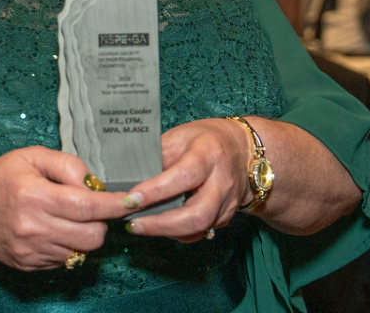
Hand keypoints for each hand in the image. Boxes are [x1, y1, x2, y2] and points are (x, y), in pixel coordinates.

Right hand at [0, 146, 126, 269]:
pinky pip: (67, 260)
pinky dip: (69, 246)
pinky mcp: (31, 264)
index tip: (132, 200)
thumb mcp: (32, 156)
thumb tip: (95, 185)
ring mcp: (32, 250)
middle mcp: (34, 226)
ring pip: (82, 251)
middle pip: (92, 235)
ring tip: (68, 217)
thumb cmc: (2, 178)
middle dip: (101, 221)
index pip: (87, 205)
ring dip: (85, 234)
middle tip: (90, 207)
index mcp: (34, 194)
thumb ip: (68, 165)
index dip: (114, 204)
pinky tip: (55, 230)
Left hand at [119, 118, 252, 241]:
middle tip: (132, 224)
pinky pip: (201, 232)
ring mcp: (227, 203)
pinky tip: (158, 227)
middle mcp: (222, 182)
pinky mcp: (226, 218)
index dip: (156, 190)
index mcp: (208, 154)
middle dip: (161, 224)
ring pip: (199, 229)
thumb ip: (156, 156)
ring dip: (166, 232)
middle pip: (197, 214)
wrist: (243, 150)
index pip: (184, 176)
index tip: (131, 199)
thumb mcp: (179, 136)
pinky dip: (177, 233)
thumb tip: (126, 176)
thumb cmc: (204, 139)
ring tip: (139, 226)